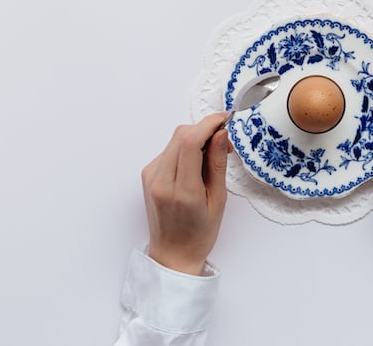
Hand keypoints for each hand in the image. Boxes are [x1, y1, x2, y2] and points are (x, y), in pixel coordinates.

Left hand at [141, 113, 230, 274]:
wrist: (172, 254)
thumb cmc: (200, 233)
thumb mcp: (218, 200)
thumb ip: (217, 163)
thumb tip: (221, 133)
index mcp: (182, 191)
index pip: (190, 142)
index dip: (208, 124)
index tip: (225, 119)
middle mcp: (161, 181)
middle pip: (180, 136)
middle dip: (204, 130)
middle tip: (224, 141)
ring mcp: (151, 177)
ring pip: (174, 141)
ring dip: (195, 139)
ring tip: (212, 155)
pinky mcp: (147, 175)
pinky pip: (169, 151)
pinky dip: (185, 149)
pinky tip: (196, 164)